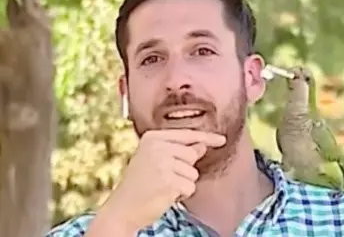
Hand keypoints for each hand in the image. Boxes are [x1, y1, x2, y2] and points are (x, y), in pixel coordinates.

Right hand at [88, 129, 225, 233]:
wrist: (122, 208)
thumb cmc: (140, 185)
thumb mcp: (156, 161)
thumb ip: (178, 150)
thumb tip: (202, 145)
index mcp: (152, 138)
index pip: (187, 134)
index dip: (207, 138)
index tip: (222, 140)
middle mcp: (157, 147)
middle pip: (192, 154)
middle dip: (185, 169)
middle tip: (164, 178)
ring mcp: (163, 163)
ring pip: (193, 172)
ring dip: (183, 183)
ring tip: (162, 187)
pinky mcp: (169, 181)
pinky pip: (190, 187)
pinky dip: (181, 194)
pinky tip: (165, 195)